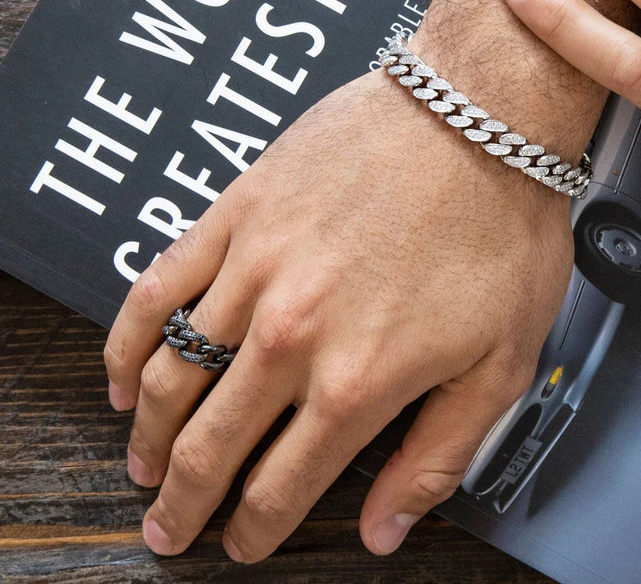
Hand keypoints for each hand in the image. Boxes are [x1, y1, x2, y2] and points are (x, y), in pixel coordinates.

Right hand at [103, 69, 573, 560]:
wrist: (479, 113)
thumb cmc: (502, 229)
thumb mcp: (500, 363)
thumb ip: (436, 457)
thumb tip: (386, 530)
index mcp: (360, 381)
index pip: (282, 486)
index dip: (254, 530)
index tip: (241, 546)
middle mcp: (293, 336)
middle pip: (212, 445)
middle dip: (186, 503)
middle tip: (169, 531)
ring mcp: (254, 272)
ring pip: (173, 377)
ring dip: (151, 436)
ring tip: (145, 469)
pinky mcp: (236, 215)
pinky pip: (155, 291)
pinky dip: (130, 343)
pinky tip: (125, 376)